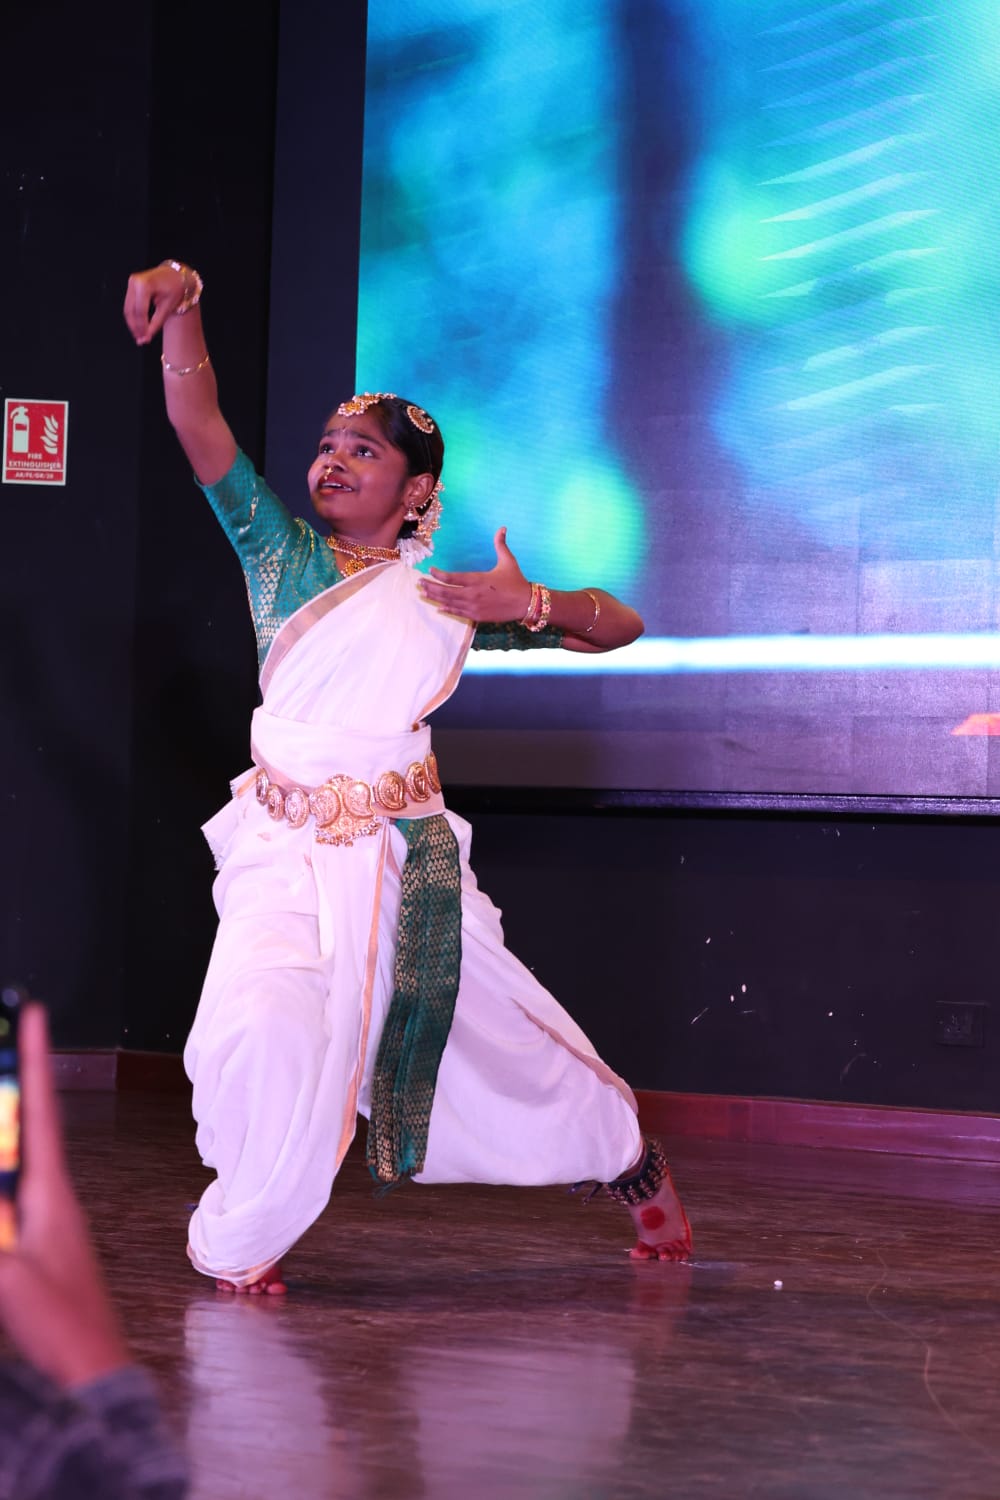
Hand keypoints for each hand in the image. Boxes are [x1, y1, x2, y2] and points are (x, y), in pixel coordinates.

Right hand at [0, 1004, 128, 1388]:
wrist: (91, 1372)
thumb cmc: (63, 1328)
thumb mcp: (9, 1278)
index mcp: (52, 1193)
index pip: (41, 1112)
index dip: (36, 1061)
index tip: (35, 1014)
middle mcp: (51, 1198)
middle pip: (25, 1129)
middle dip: (12, 1088)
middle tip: (6, 1040)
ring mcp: (44, 1223)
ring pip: (14, 1162)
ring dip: (7, 1131)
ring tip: (2, 1092)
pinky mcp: (33, 1249)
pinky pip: (9, 1198)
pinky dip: (4, 1171)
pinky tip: (4, 1167)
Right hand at [122, 263, 187, 345]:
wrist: (175, 275)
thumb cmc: (175, 288)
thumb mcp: (167, 308)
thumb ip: (156, 324)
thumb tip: (145, 338)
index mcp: (145, 284)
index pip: (140, 311)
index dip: (142, 327)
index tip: (144, 339)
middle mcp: (135, 281)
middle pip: (131, 310)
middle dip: (135, 327)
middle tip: (140, 340)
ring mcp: (132, 282)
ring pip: (127, 308)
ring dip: (132, 323)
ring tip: (139, 335)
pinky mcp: (131, 285)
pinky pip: (129, 304)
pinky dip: (133, 316)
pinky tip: (138, 326)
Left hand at [419, 527, 531, 622]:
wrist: (526, 603)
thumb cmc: (516, 581)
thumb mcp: (508, 561)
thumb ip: (501, 545)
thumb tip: (502, 528)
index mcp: (478, 579)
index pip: (452, 578)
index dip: (439, 574)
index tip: (430, 570)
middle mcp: (473, 594)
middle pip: (446, 591)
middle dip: (431, 587)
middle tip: (419, 583)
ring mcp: (474, 607)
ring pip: (449, 603)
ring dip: (435, 598)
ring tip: (423, 593)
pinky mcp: (478, 616)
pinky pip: (458, 613)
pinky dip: (447, 609)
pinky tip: (438, 607)